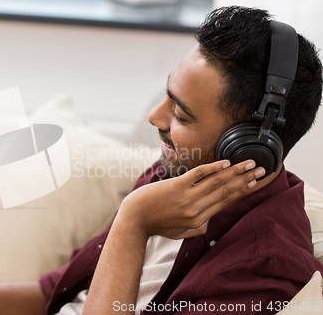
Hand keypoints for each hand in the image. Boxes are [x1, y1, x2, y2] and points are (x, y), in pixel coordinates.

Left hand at [118, 159, 264, 238]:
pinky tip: (226, 163)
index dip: (242, 191)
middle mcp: (197, 210)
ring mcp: (187, 197)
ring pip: (217, 182)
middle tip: (262, 170)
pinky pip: (199, 175)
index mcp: (199, 222)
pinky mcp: (177, 186)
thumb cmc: (156, 225)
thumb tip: (208, 220)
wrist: (134, 219)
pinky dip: (214, 168)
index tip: (255, 182)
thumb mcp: (180, 233)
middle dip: (246, 179)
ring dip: (236, 172)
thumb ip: (197, 228)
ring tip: (250, 163)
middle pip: (226, 191)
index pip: (225, 202)